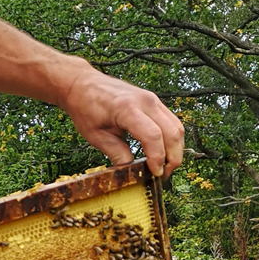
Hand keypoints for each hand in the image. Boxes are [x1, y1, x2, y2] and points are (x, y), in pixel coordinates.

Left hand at [61, 66, 184, 177]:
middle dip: (172, 157)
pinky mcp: (154, 101)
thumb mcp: (96, 135)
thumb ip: (116, 154)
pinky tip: (162, 151)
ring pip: (177, 126)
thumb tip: (133, 173)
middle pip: (172, 132)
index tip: (156, 174)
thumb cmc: (85, 107)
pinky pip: (171, 120)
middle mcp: (145, 101)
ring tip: (164, 165)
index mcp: (127, 109)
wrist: (82, 84)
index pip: (153, 136)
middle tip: (163, 175)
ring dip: (175, 149)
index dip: (158, 158)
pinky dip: (172, 138)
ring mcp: (152, 99)